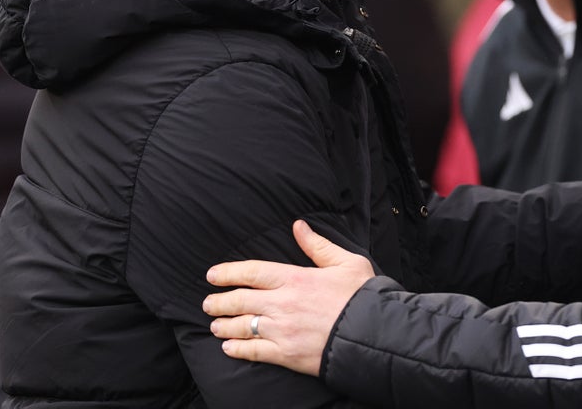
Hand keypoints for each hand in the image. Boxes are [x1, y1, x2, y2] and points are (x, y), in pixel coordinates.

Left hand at [202, 219, 374, 375]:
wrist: (373, 334)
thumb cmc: (361, 296)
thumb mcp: (345, 261)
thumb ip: (317, 245)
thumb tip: (298, 226)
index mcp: (294, 278)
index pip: (251, 272)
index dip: (228, 273)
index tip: (212, 275)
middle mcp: (282, 303)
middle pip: (240, 300)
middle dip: (219, 302)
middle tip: (208, 303)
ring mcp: (281, 330)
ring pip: (241, 326)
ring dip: (223, 326)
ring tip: (214, 326)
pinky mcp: (285, 354)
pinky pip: (253, 351)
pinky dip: (237, 350)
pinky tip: (229, 348)